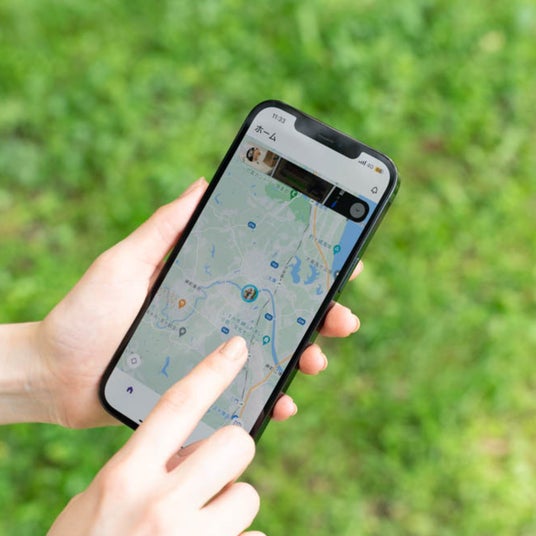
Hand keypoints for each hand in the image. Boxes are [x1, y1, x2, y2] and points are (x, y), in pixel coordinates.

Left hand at [29, 178, 360, 427]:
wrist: (54, 372)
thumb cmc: (85, 313)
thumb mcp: (125, 261)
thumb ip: (164, 228)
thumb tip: (202, 183)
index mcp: (206, 287)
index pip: (264, 275)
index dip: (304, 270)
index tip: (340, 262)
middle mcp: (216, 321)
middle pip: (279, 315)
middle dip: (320, 315)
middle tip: (343, 317)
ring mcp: (211, 357)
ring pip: (270, 355)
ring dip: (303, 356)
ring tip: (316, 360)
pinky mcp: (200, 390)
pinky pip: (244, 395)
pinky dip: (268, 396)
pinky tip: (283, 400)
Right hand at [49, 336, 264, 535]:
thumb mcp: (103, 499)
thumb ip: (144, 467)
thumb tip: (191, 448)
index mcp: (127, 476)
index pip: (178, 406)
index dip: (211, 371)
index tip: (237, 348)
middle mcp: (160, 505)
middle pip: (234, 443)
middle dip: (230, 453)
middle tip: (212, 471)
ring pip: (247, 494)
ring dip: (231, 503)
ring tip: (201, 520)